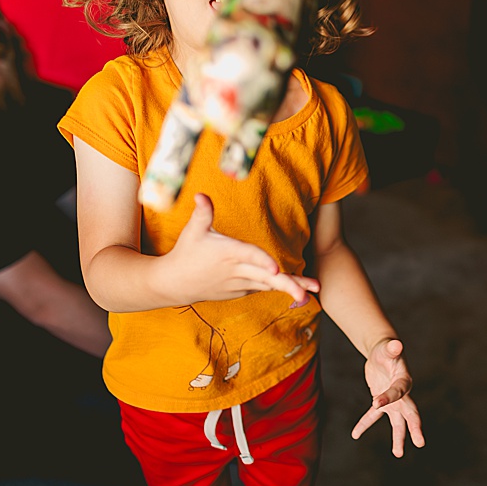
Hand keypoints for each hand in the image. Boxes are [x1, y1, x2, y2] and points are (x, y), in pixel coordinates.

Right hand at [162, 194, 319, 303]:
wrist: (174, 284)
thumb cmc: (186, 253)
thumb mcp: (194, 231)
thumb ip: (203, 212)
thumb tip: (201, 194)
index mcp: (228, 253)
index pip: (249, 256)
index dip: (263, 261)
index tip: (277, 268)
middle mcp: (236, 270)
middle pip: (265, 278)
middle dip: (288, 285)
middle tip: (308, 291)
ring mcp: (239, 284)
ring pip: (268, 285)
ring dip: (291, 288)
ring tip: (312, 291)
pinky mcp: (239, 291)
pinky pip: (261, 288)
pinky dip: (277, 287)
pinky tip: (297, 289)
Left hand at [350, 338, 425, 456]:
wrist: (383, 351)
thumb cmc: (386, 348)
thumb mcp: (387, 348)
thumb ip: (392, 349)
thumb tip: (396, 344)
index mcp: (405, 381)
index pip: (399, 392)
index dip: (388, 398)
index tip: (376, 403)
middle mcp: (402, 394)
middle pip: (410, 413)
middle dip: (414, 428)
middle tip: (420, 443)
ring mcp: (393, 400)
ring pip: (397, 422)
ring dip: (398, 437)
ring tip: (398, 453)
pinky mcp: (381, 401)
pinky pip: (373, 416)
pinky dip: (364, 424)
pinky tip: (355, 434)